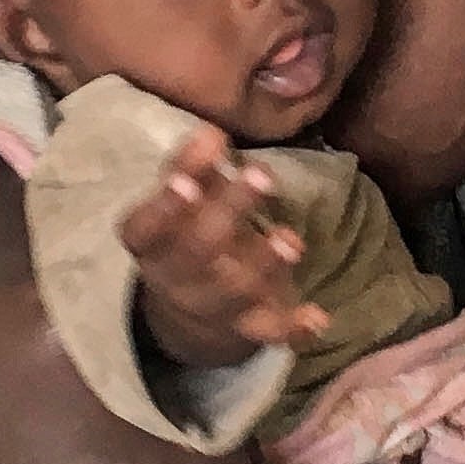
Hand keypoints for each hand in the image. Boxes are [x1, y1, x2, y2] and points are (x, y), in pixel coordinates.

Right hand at [119, 125, 323, 368]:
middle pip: (197, 251)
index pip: (146, 228)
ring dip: (265, 264)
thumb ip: (194, 168)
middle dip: (230, 212)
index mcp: (151, 244)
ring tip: (291, 239)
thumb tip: (211, 131)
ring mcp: (213, 308)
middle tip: (263, 174)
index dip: (163, 209)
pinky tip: (318, 316)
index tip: (186, 182)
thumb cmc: (187, 236)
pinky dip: (294, 327)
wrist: (190, 315)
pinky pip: (270, 332)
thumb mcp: (182, 203)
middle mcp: (176, 279)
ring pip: (234, 291)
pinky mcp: (248, 329)